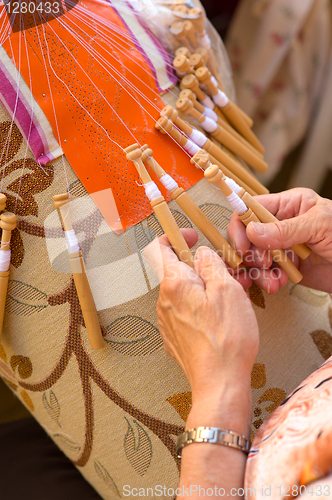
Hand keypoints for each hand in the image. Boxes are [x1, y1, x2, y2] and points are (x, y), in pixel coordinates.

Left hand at [144, 229, 258, 426]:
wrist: (220, 382)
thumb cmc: (227, 337)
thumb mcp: (227, 289)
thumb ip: (210, 263)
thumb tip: (201, 253)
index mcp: (174, 284)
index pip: (160, 247)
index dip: (175, 236)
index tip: (192, 237)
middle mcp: (163, 301)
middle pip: (176, 271)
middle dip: (198, 268)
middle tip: (224, 277)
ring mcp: (166, 321)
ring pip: (181, 293)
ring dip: (200, 290)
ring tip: (225, 303)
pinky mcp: (174, 337)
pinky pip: (183, 312)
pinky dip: (198, 308)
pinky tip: (218, 322)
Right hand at [227, 188, 331, 292]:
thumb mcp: (320, 226)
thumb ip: (285, 229)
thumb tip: (251, 231)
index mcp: (288, 205)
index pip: (251, 208)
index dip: (241, 226)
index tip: (241, 246)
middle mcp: (281, 225)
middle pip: (247, 235)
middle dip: (249, 253)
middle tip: (262, 265)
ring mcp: (282, 247)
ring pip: (252, 257)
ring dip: (256, 272)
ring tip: (270, 282)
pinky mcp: (285, 267)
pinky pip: (265, 273)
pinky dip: (266, 281)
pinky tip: (277, 284)